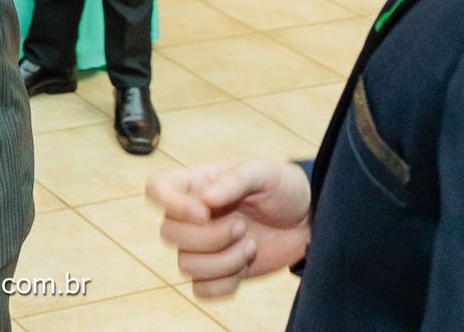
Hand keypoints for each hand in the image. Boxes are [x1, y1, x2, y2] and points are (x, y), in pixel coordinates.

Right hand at [146, 159, 311, 300]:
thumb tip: (205, 199)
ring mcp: (202, 247)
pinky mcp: (216, 273)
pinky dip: (225, 283)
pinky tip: (246, 264)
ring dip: (223, 261)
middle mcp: (191, 217)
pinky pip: (201, 290)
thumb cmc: (281, 188)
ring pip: (185, 265)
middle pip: (168, 234)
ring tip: (251, 245)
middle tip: (242, 227)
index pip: (156, 189)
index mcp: (196, 185)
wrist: (306, 221)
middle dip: (209, 237)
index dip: (169, 203)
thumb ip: (235, 179)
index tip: (204, 212)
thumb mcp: (264, 172)